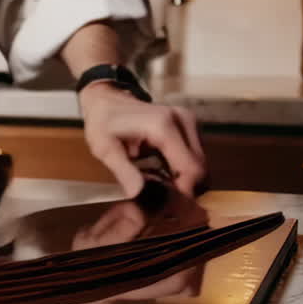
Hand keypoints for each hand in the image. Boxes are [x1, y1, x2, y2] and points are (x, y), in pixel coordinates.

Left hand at [78, 83, 206, 197]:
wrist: (107, 98)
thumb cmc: (103, 121)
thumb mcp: (104, 148)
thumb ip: (123, 171)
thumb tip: (139, 195)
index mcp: (163, 126)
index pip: (190, 169)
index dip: (183, 191)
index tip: (167, 205)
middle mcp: (182, 120)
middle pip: (200, 167)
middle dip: (184, 186)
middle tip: (161, 196)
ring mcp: (189, 121)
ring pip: (200, 162)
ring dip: (184, 178)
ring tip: (159, 183)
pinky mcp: (189, 124)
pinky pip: (194, 154)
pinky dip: (183, 168)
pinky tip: (163, 172)